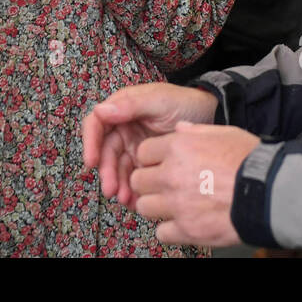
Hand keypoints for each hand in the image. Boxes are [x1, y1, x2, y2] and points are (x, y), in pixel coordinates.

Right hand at [81, 83, 217, 206]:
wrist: (212, 117)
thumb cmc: (184, 103)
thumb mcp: (158, 101)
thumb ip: (130, 106)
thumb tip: (101, 110)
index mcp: (122, 108)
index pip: (96, 124)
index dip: (90, 142)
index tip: (92, 161)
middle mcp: (124, 127)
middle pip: (106, 151)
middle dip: (107, 171)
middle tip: (111, 189)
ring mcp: (134, 146)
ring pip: (118, 168)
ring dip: (118, 184)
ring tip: (126, 199)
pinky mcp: (146, 162)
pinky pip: (134, 177)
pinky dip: (132, 189)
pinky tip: (136, 200)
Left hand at [132, 122, 260, 246]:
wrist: (269, 192)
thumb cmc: (250, 160)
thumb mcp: (224, 133)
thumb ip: (195, 131)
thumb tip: (179, 129)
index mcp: (178, 148)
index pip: (143, 152)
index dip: (151, 159)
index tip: (159, 164)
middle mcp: (171, 175)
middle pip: (138, 180)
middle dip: (149, 182)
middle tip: (164, 185)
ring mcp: (176, 204)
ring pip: (144, 206)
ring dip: (156, 206)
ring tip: (172, 205)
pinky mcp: (186, 229)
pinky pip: (161, 232)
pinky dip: (170, 229)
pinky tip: (183, 223)